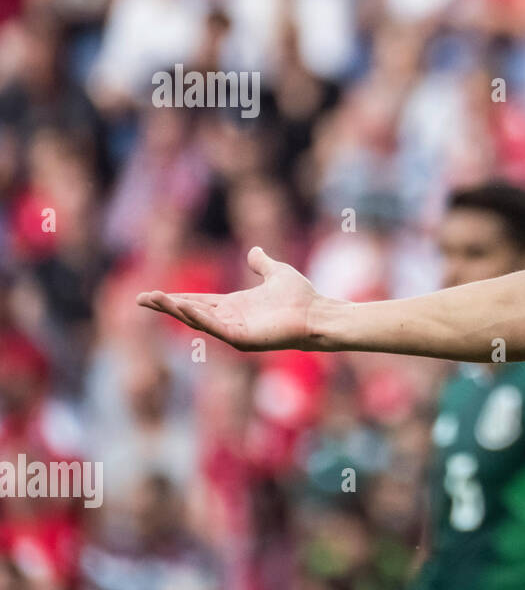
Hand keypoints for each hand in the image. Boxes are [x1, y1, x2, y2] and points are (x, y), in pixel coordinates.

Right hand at [137, 247, 323, 350]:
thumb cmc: (300, 297)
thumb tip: (254, 251)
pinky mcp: (243, 338)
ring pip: (198, 320)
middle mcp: (230, 319)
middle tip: (141, 298)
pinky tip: (184, 306)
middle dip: (166, 305)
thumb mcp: (276, 273)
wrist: (317, 312)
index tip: (151, 294)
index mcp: (234, 306)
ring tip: (156, 299)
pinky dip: (199, 318)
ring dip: (177, 310)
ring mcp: (235, 331)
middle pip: (190, 312)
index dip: (175, 298)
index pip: (197, 301)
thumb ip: (262, 264)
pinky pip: (215, 328)